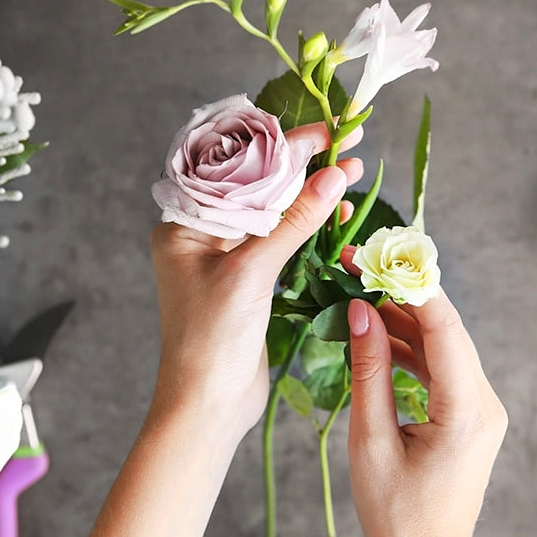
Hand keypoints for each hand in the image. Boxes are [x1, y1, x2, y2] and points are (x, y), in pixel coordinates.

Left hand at [148, 124, 362, 435]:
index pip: (236, 169)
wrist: (208, 404)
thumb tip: (331, 177)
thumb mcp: (251, 273)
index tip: (325, 131)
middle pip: (257, 185)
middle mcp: (202, 235)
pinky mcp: (250, 280)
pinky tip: (339, 213)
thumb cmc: (211, 339)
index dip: (282, 146)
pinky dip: (310, 227)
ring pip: (274, 213)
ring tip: (352, 174)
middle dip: (303, 166)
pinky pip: (282, 242)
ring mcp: (227, 258)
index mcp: (184, 224)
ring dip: (312, 194)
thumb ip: (292, 222)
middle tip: (347, 143)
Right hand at [341, 254, 506, 536]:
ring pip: (442, 344)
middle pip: (445, 328)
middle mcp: (485, 402)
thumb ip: (369, 370)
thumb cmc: (396, 517)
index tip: (368, 255)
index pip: (443, 325)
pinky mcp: (468, 415)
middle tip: (354, 266)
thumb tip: (359, 312)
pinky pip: (440, 368)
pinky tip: (374, 335)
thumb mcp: (371, 441)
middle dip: (399, 293)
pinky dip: (408, 349)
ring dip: (401, 319)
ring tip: (355, 294)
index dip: (406, 283)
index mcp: (468, 410)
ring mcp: (480, 408)